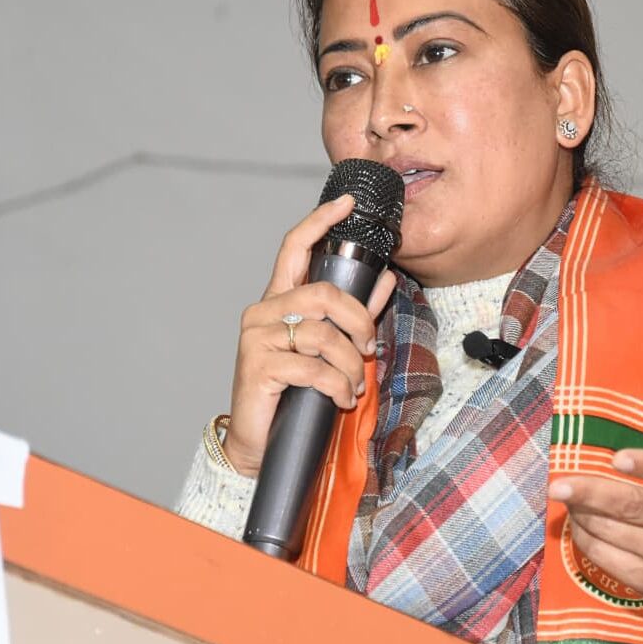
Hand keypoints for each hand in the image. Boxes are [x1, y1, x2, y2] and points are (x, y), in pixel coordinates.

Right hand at [222, 194, 396, 475]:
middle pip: (323, 293)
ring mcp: (257, 338)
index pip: (295, 246)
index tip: (347, 201)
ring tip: (352, 386)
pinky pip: (312, 367)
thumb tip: (385, 276)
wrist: (260, 442)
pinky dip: (337, 385)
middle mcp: (263, 311)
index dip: (320, 221)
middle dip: (359, 321)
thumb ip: (356, 312)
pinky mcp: (257, 366)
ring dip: (350, 365)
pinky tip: (339, 398)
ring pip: (322, 334)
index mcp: (279, 299)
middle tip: (370, 348)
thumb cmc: (294, 391)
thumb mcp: (330, 348)